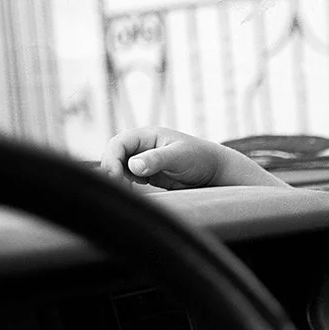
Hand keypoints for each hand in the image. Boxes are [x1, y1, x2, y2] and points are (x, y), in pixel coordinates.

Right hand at [99, 126, 223, 189]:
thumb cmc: (200, 158)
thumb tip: (134, 165)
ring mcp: (144, 161)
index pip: (118, 144)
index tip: (117, 176)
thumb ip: (156, 160)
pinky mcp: (149, 175)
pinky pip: (130, 179)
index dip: (112, 159)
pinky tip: (134, 193)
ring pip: (120, 168)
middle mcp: (142, 147)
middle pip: (115, 156)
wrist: (215, 171)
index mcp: (146, 136)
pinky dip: (127, 186)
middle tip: (120, 188)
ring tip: (127, 192)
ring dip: (119, 179)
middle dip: (112, 171)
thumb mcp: (178, 157)